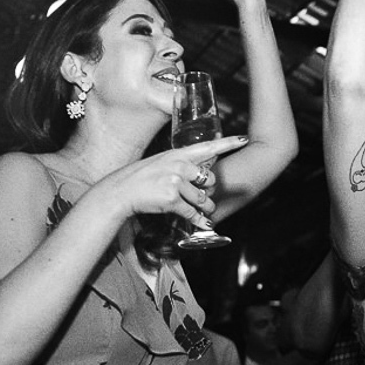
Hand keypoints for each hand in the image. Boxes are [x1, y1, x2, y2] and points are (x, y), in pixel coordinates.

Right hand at [91, 136, 247, 228]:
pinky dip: (198, 220)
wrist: (120, 192)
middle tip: (200, 196)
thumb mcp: (162, 163)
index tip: (244, 139)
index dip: (228, 143)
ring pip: (202, 198)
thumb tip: (203, 176)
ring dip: (204, 207)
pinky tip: (203, 224)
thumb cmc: (141, 178)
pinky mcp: (172, 198)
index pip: (207, 147)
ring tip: (200, 210)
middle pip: (209, 179)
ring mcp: (175, 181)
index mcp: (177, 154)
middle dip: (207, 191)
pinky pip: (192, 212)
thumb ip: (182, 166)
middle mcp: (178, 165)